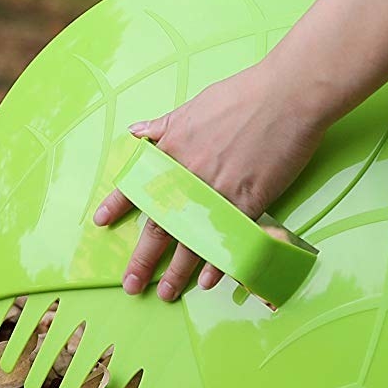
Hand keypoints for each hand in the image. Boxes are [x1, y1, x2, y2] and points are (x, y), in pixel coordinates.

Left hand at [91, 65, 327, 300]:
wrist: (287, 95)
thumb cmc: (244, 94)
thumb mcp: (194, 104)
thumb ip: (165, 125)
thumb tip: (138, 131)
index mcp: (172, 150)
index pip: (136, 183)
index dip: (117, 205)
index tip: (101, 223)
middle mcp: (187, 176)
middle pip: (159, 226)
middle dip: (143, 260)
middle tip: (131, 284)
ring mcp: (217, 192)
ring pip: (190, 242)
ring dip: (176, 272)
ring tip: (167, 293)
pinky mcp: (248, 202)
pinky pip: (225, 241)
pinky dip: (216, 264)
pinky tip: (207, 282)